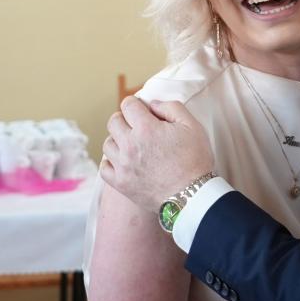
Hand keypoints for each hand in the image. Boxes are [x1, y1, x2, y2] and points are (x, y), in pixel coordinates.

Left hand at [100, 96, 214, 212]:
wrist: (193, 196)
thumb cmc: (195, 160)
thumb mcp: (192, 126)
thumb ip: (171, 107)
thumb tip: (152, 104)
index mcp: (146, 128)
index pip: (128, 104)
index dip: (136, 104)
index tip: (142, 110)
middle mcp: (129, 145)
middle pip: (113, 122)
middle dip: (124, 119)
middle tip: (137, 126)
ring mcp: (123, 166)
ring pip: (107, 144)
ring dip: (117, 140)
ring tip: (131, 145)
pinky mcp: (121, 183)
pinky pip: (104, 167)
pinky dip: (110, 162)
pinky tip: (122, 161)